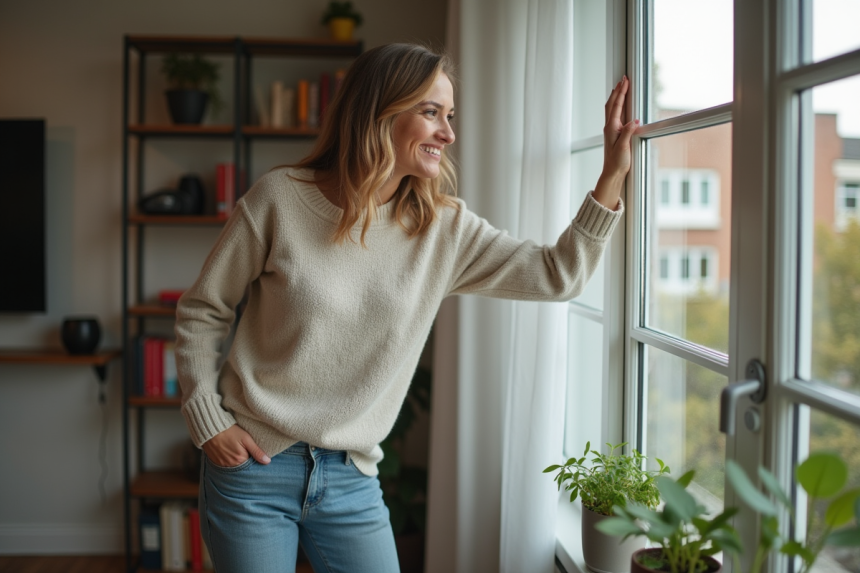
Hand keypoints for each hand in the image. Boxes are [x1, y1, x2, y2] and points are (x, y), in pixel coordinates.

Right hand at [202, 424, 270, 466]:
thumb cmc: (230, 431)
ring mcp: (222, 464)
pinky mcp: (215, 462)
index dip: (254, 458)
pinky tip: (229, 451)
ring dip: (237, 460)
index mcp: (240, 459)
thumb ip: (256, 451)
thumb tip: (267, 461)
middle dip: (246, 459)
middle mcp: (231, 465)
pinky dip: (229, 460)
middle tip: (244, 448)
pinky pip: (225, 465)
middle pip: (242, 465)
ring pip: (234, 465)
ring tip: (236, 449)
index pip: (251, 464)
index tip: (252, 451)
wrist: (210, 427)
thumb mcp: (246, 438)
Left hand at [593, 76, 638, 209]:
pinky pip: (614, 115)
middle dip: (618, 90)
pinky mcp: (615, 134)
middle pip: (612, 104)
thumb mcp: (624, 147)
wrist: (612, 172)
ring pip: (612, 109)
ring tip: (620, 87)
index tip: (625, 81)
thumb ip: (628, 132)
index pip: (616, 105)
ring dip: (616, 97)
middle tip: (623, 79)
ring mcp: (611, 130)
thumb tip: (634, 121)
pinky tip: (620, 105)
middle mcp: (610, 127)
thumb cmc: (617, 162)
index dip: (621, 92)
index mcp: (611, 127)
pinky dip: (617, 106)